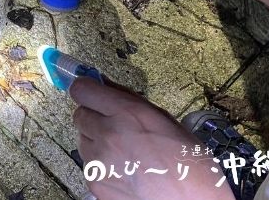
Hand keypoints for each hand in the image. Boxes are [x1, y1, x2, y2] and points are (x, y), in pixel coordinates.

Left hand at [70, 78, 233, 199]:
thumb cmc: (188, 162)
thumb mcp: (164, 119)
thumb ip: (129, 101)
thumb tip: (105, 86)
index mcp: (127, 113)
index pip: (82, 90)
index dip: (87, 89)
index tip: (92, 91)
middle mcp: (107, 134)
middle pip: (79, 114)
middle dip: (94, 116)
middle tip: (114, 125)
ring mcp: (98, 161)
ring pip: (82, 140)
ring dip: (96, 141)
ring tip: (123, 152)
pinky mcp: (95, 182)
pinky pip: (88, 165)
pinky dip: (100, 165)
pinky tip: (124, 170)